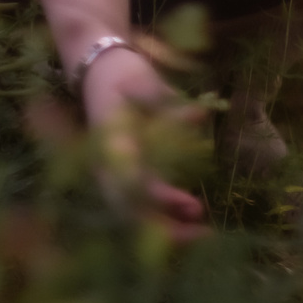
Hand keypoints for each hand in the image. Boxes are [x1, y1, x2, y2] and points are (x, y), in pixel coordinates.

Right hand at [79, 45, 208, 239]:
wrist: (99, 70)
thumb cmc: (122, 74)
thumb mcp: (144, 82)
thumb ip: (169, 103)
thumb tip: (201, 115)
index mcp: (111, 145)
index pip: (133, 183)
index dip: (161, 199)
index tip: (192, 205)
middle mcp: (108, 166)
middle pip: (132, 212)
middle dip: (166, 229)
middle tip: (203, 232)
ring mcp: (114, 173)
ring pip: (136, 214)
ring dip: (166, 226)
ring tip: (201, 228)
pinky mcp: (125, 173)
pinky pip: (140, 204)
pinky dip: (164, 215)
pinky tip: (191, 215)